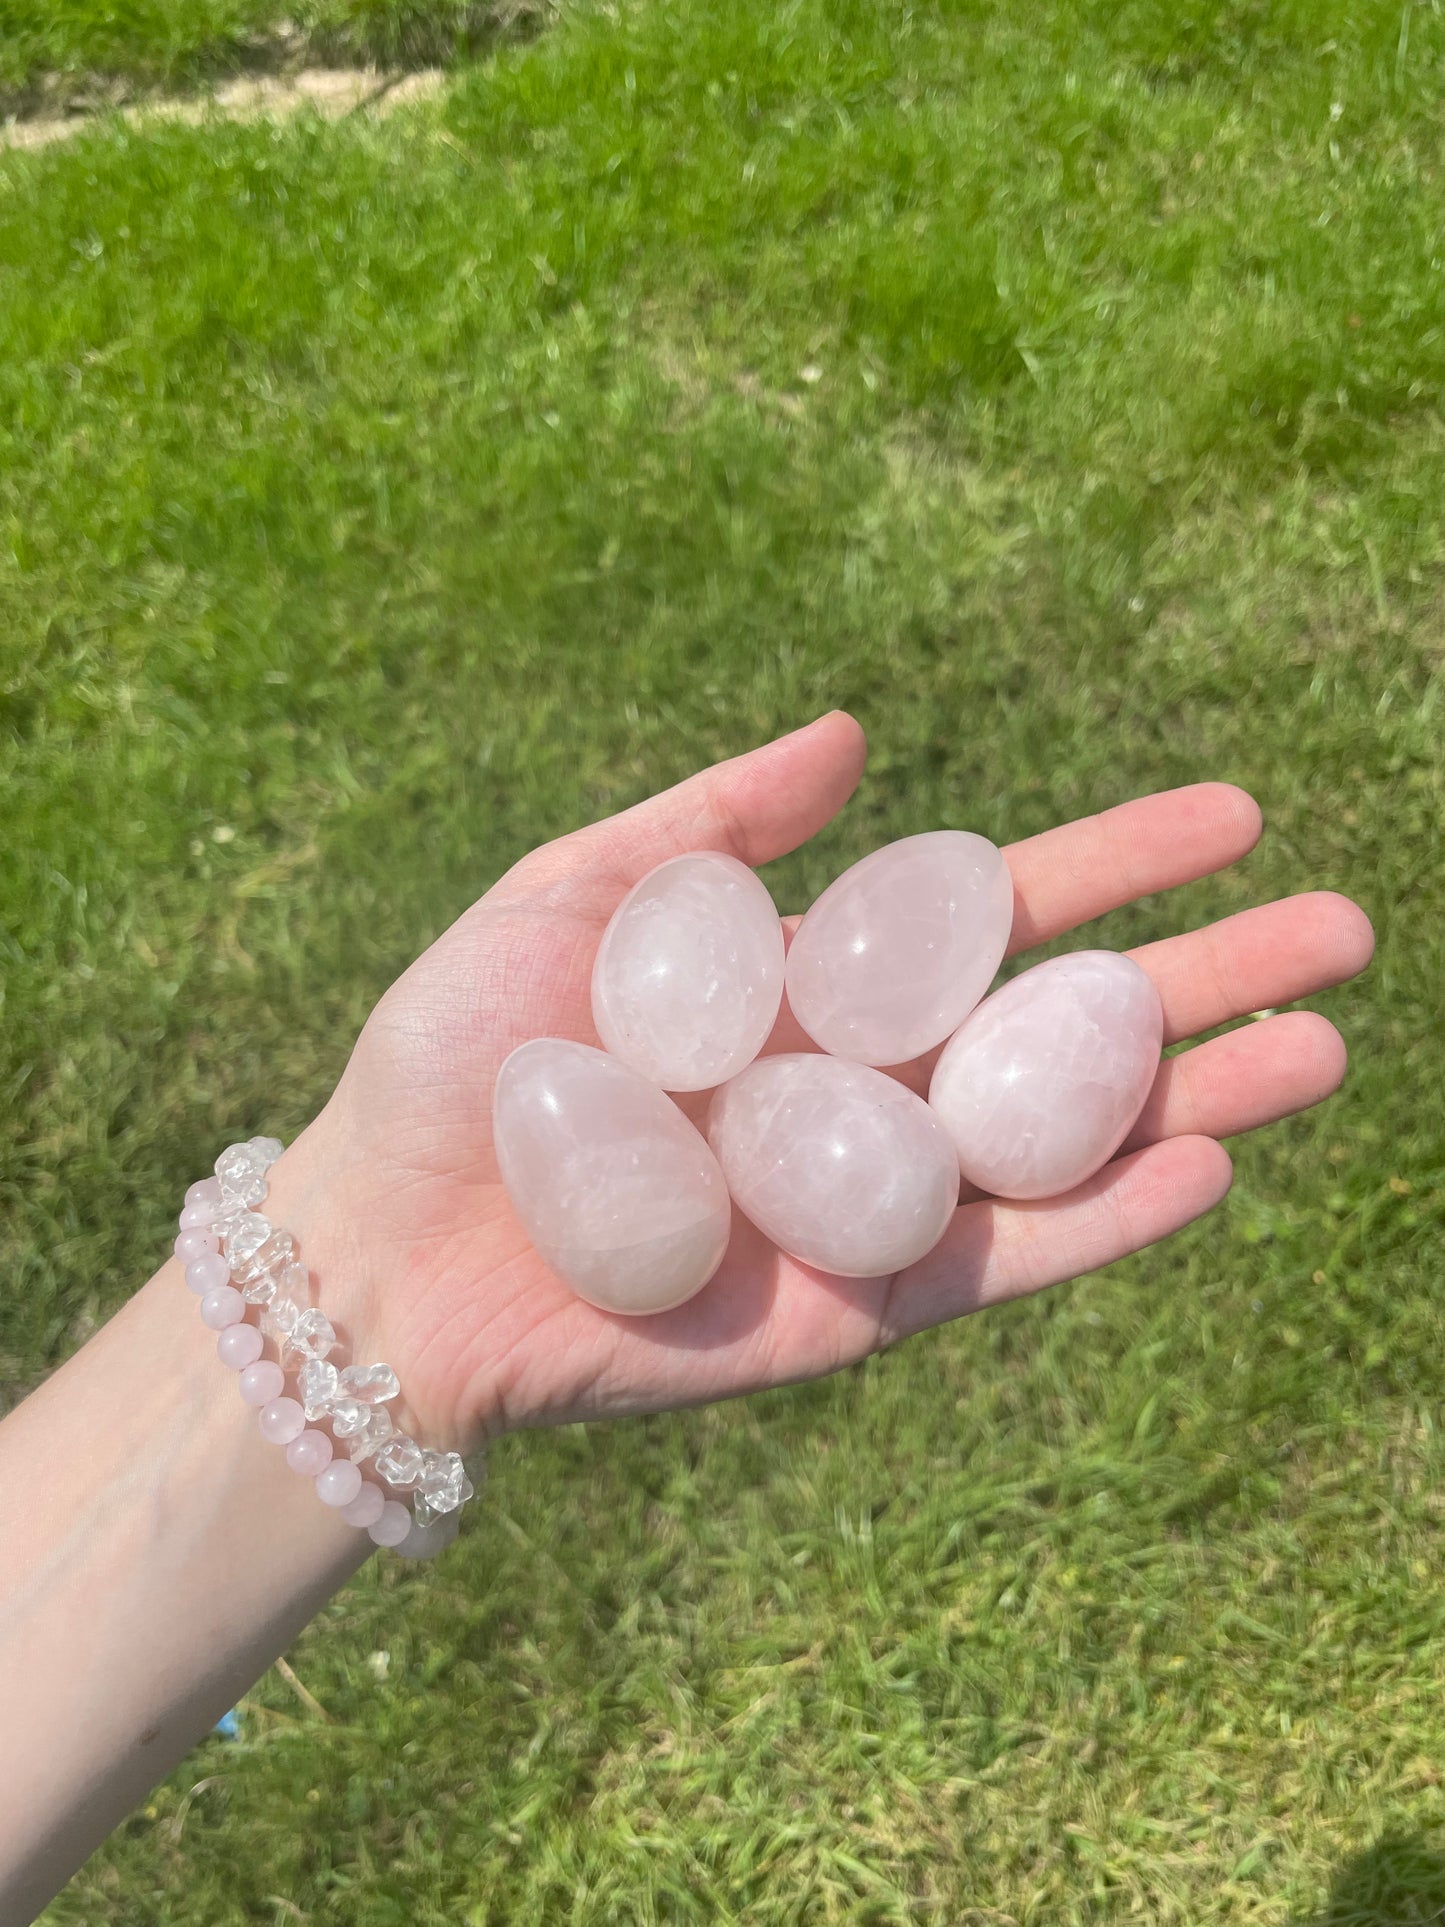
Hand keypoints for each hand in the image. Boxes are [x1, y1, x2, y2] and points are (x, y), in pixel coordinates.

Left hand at [281, 713, 1372, 1452]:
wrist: (384, 1243)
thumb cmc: (460, 1059)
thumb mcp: (578, 893)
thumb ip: (716, 823)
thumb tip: (856, 732)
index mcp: (813, 987)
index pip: (999, 914)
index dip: (1117, 862)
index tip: (1233, 813)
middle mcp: (868, 1090)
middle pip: (1067, 1027)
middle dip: (1203, 976)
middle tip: (1343, 926)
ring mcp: (875, 1200)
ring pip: (1068, 1145)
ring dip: (1198, 1099)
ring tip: (1323, 1045)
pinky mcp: (858, 1308)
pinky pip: (1004, 1260)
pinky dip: (1102, 1223)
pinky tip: (1205, 1168)